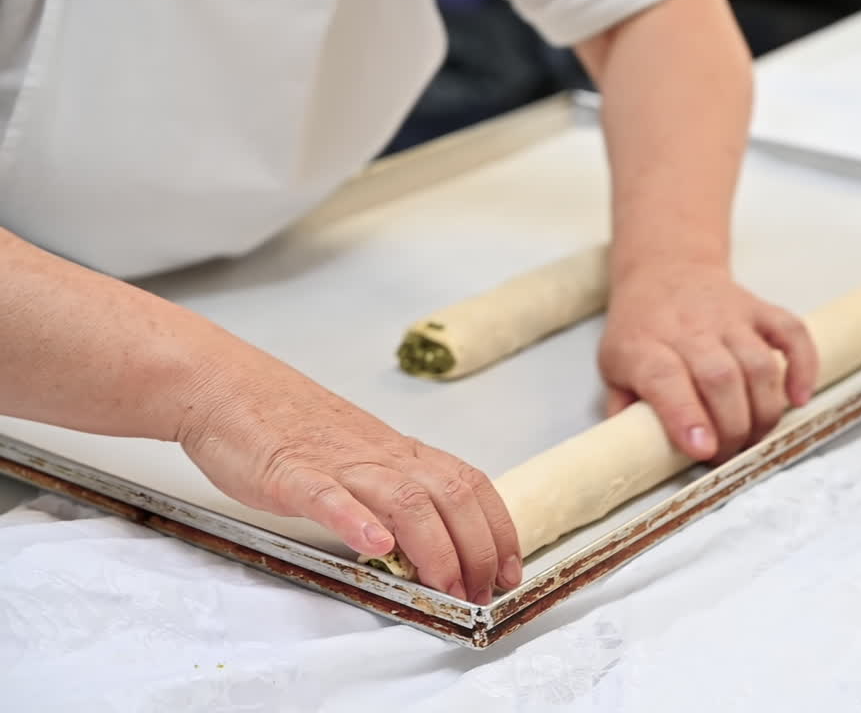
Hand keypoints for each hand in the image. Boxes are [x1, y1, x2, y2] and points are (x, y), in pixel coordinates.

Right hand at [175, 352, 520, 603]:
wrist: (230, 386)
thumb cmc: (292, 427)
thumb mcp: (360, 457)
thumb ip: (395, 493)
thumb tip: (432, 542)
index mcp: (401, 453)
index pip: (471, 486)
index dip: (499, 529)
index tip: (511, 569)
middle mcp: (382, 456)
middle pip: (451, 496)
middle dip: (477, 549)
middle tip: (481, 593)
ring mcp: (339, 463)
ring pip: (405, 499)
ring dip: (433, 547)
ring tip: (443, 585)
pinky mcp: (292, 472)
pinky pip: (329, 496)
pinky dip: (355, 520)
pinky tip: (373, 544)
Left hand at [598, 261, 818, 463]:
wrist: (666, 269)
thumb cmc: (641, 329)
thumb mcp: (614, 368)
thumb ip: (624, 412)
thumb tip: (638, 455)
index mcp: (645, 346)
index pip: (665, 379)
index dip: (686, 417)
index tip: (702, 449)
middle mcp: (689, 328)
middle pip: (720, 378)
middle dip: (732, 428)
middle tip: (727, 455)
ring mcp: (729, 317)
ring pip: (757, 364)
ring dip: (763, 411)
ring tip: (754, 438)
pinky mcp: (759, 310)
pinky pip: (792, 333)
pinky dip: (803, 367)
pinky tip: (798, 398)